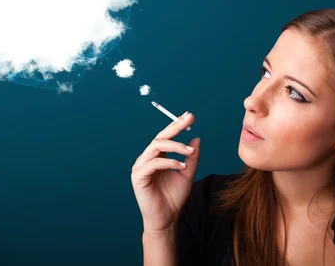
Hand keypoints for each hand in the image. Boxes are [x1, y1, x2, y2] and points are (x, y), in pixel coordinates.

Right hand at [131, 112, 200, 232]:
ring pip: (155, 147)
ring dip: (175, 146)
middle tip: (188, 119)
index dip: (176, 124)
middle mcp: (147, 159)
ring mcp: (141, 167)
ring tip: (190, 151)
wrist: (167, 219)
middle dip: (175, 126)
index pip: (166, 136)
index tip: (189, 115)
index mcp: (157, 156)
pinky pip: (154, 163)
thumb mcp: (187, 174)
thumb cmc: (174, 198)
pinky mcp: (138, 177)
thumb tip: (197, 138)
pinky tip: (181, 165)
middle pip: (159, 137)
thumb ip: (191, 157)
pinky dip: (169, 162)